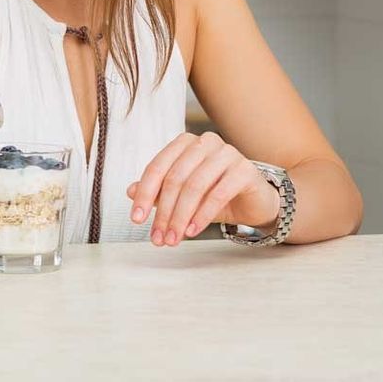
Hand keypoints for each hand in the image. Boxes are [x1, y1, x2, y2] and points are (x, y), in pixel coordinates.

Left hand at [126, 132, 279, 246]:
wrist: (254, 202)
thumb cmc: (214, 195)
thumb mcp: (182, 195)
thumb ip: (157, 191)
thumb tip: (129, 191)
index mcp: (185, 143)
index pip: (157, 167)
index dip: (144, 194)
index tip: (136, 220)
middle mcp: (204, 142)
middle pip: (175, 179)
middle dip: (163, 212)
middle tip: (158, 238)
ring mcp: (226, 153)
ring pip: (194, 186)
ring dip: (180, 216)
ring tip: (173, 239)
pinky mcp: (244, 169)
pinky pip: (217, 194)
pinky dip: (202, 215)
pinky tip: (192, 231)